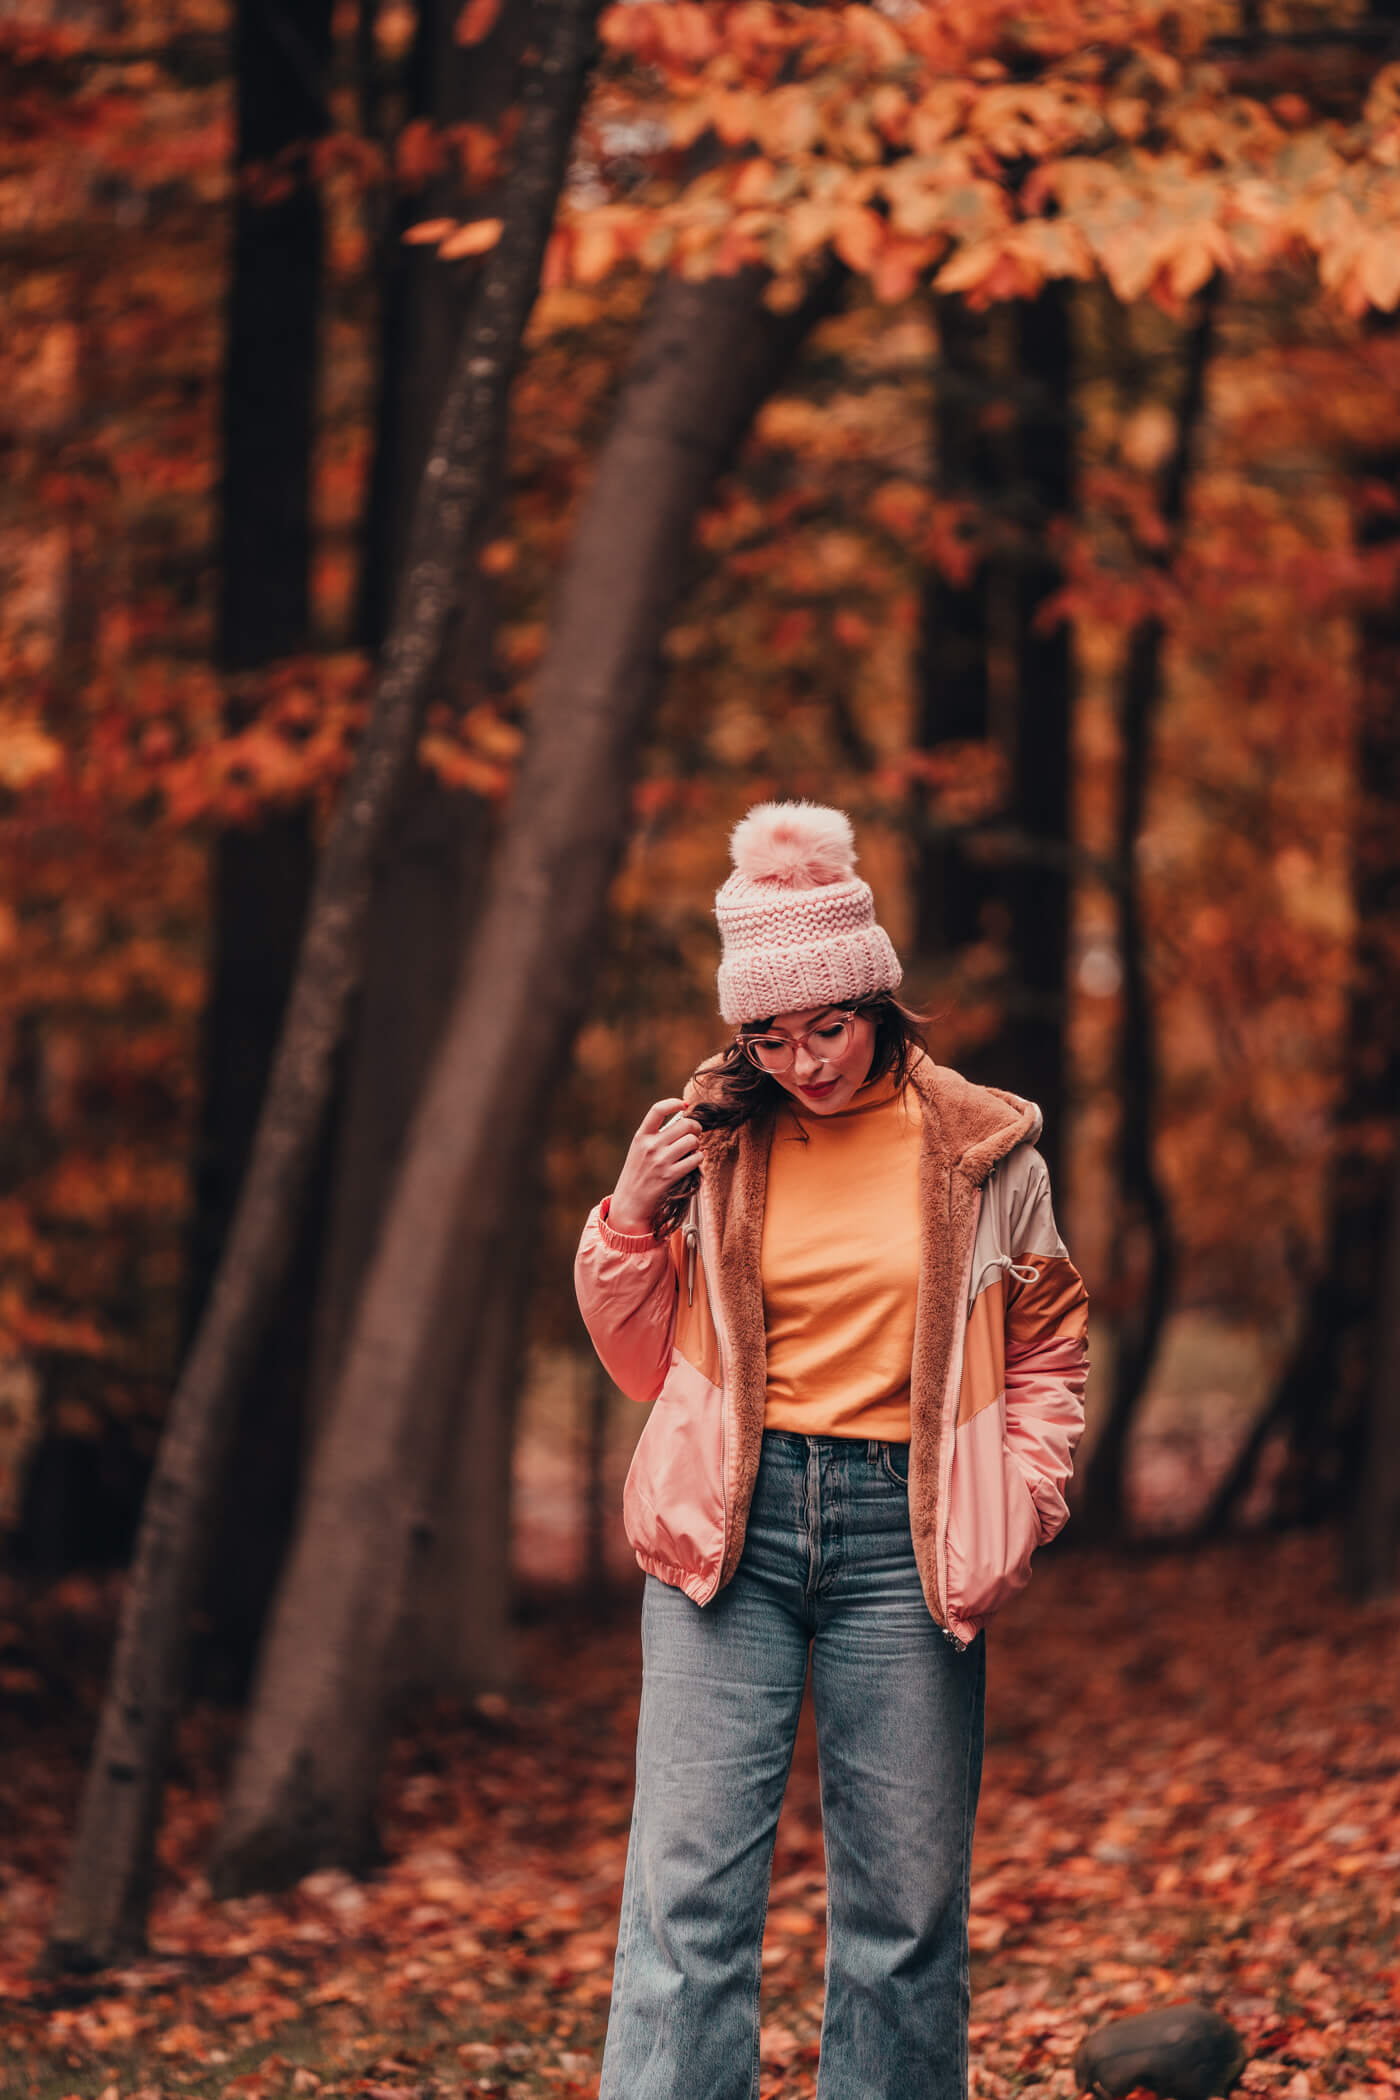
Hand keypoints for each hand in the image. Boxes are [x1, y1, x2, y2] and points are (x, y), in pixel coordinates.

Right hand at [608, 1097, 702, 1236]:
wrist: (630, 1203)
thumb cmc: (637, 1175)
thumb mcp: (638, 1150)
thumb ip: (655, 1136)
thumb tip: (683, 1121)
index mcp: (641, 1136)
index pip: (658, 1110)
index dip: (674, 1103)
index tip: (684, 1105)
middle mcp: (650, 1146)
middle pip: (684, 1124)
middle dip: (695, 1128)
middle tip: (694, 1134)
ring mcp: (660, 1161)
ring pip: (692, 1141)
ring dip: (697, 1145)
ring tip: (692, 1150)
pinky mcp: (670, 1176)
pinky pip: (696, 1159)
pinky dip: (699, 1159)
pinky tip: (694, 1161)